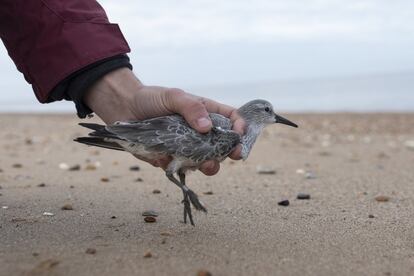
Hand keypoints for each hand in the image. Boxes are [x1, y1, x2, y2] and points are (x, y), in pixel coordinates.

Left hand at [84, 68, 244, 174]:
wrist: (124, 108)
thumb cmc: (151, 99)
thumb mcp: (174, 97)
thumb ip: (191, 108)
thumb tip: (207, 127)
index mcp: (205, 114)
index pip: (231, 120)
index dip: (240, 128)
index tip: (240, 135)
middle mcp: (199, 133)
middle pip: (223, 146)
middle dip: (229, 153)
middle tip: (232, 156)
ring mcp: (186, 147)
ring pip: (205, 162)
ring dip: (209, 165)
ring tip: (207, 165)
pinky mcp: (171, 159)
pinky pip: (180, 168)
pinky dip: (177, 166)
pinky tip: (166, 158)